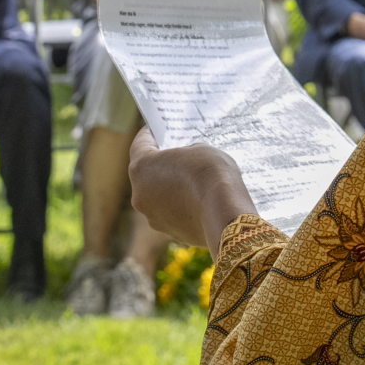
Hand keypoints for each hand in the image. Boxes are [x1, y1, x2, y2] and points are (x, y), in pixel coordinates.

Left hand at [128, 131, 256, 248]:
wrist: (224, 213)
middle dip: (161, 166)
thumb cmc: (210, 174)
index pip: (140, 145)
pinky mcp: (170, 233)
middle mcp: (140, 194)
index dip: (149, 135)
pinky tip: (200, 202)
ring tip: (193, 183)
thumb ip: (186, 154)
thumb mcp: (200, 150)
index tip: (156, 131)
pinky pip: (173, 215)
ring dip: (171, 190)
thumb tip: (186, 163)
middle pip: (147, 175)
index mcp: (141, 168)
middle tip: (179, 158)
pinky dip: (182, 208)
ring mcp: (153, 217)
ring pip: (158, 198)